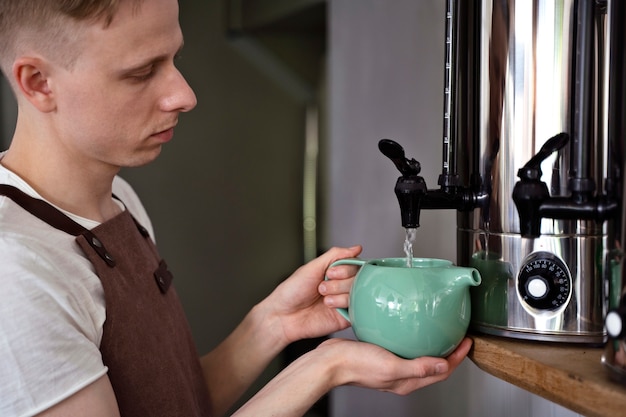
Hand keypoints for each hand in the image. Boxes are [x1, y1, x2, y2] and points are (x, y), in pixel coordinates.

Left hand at [262, 245, 361, 344]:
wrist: (283, 315)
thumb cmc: (292, 291)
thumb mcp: (313, 266)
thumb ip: (336, 255)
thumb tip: (357, 248)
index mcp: (335, 272)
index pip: (355, 265)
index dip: (345, 268)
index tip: (330, 273)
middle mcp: (342, 286)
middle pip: (358, 279)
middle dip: (339, 282)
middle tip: (322, 288)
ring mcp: (344, 301)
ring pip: (358, 293)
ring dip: (338, 294)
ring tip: (323, 299)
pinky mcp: (346, 317)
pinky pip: (356, 309)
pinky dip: (343, 305)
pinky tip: (329, 306)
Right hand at [320, 336, 472, 394]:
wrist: (329, 361)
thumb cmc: (356, 365)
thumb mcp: (391, 366)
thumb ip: (418, 367)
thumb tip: (444, 365)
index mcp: (406, 381)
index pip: (441, 372)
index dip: (457, 358)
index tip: (467, 341)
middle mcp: (400, 374)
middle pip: (433, 364)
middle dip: (448, 351)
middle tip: (457, 333)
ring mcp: (390, 364)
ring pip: (418, 353)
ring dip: (430, 343)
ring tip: (438, 327)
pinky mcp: (380, 353)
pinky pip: (402, 344)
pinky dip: (410, 335)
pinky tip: (408, 323)